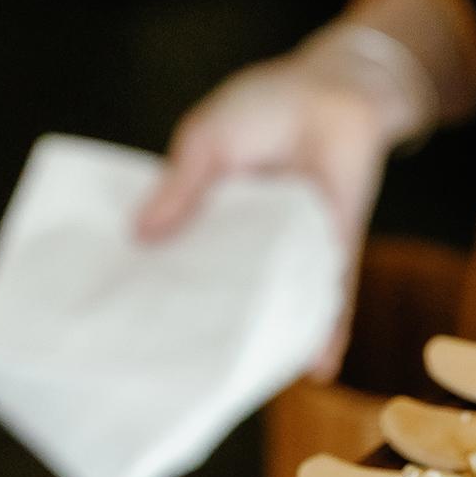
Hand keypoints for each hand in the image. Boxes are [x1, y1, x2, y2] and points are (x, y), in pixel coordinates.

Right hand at [136, 24, 435, 378]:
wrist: (332, 92)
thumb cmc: (263, 108)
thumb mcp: (207, 141)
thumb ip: (181, 187)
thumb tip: (139, 235)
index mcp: (214, 220)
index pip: (185, 265)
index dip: (163, 294)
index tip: (138, 329)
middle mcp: (254, 247)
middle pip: (232, 298)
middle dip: (213, 331)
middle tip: (184, 370)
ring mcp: (296, 254)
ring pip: (280, 309)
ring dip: (267, 343)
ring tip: (243, 384)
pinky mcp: (337, 255)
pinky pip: (333, 302)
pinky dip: (328, 333)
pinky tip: (316, 368)